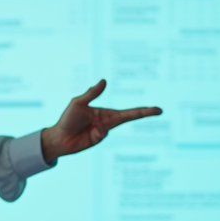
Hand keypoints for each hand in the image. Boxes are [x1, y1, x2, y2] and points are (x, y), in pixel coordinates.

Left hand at [40, 79, 161, 161]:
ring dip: (99, 124)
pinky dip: (95, 131)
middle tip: (160, 110)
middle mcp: (107, 122)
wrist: (59, 138)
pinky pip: (103, 134)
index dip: (142, 111)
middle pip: (128, 117)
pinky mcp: (99, 140)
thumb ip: (91, 94)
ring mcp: (104, 132)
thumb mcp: (77, 103)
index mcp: (104, 112)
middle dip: (144, 114)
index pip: (127, 112)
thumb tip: (104, 80)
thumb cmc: (67, 119)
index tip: (156, 110)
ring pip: (112, 126)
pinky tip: (84, 132)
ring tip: (82, 125)